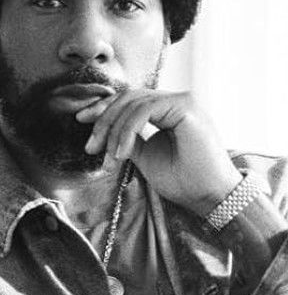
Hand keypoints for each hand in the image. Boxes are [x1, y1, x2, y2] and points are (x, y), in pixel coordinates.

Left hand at [76, 89, 241, 216]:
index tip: (82, 120)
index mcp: (168, 111)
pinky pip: (144, 110)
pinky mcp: (185, 106)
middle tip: (90, 146)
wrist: (211, 196)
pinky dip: (127, 130)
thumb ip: (130, 140)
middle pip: (127, 98)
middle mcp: (175, 101)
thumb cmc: (184, 181)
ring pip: (133, 104)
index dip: (104, 109)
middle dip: (103, 120)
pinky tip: (121, 152)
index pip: (130, 101)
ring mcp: (181, 101)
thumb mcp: (147, 157)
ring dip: (113, 131)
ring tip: (107, 157)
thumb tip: (106, 132)